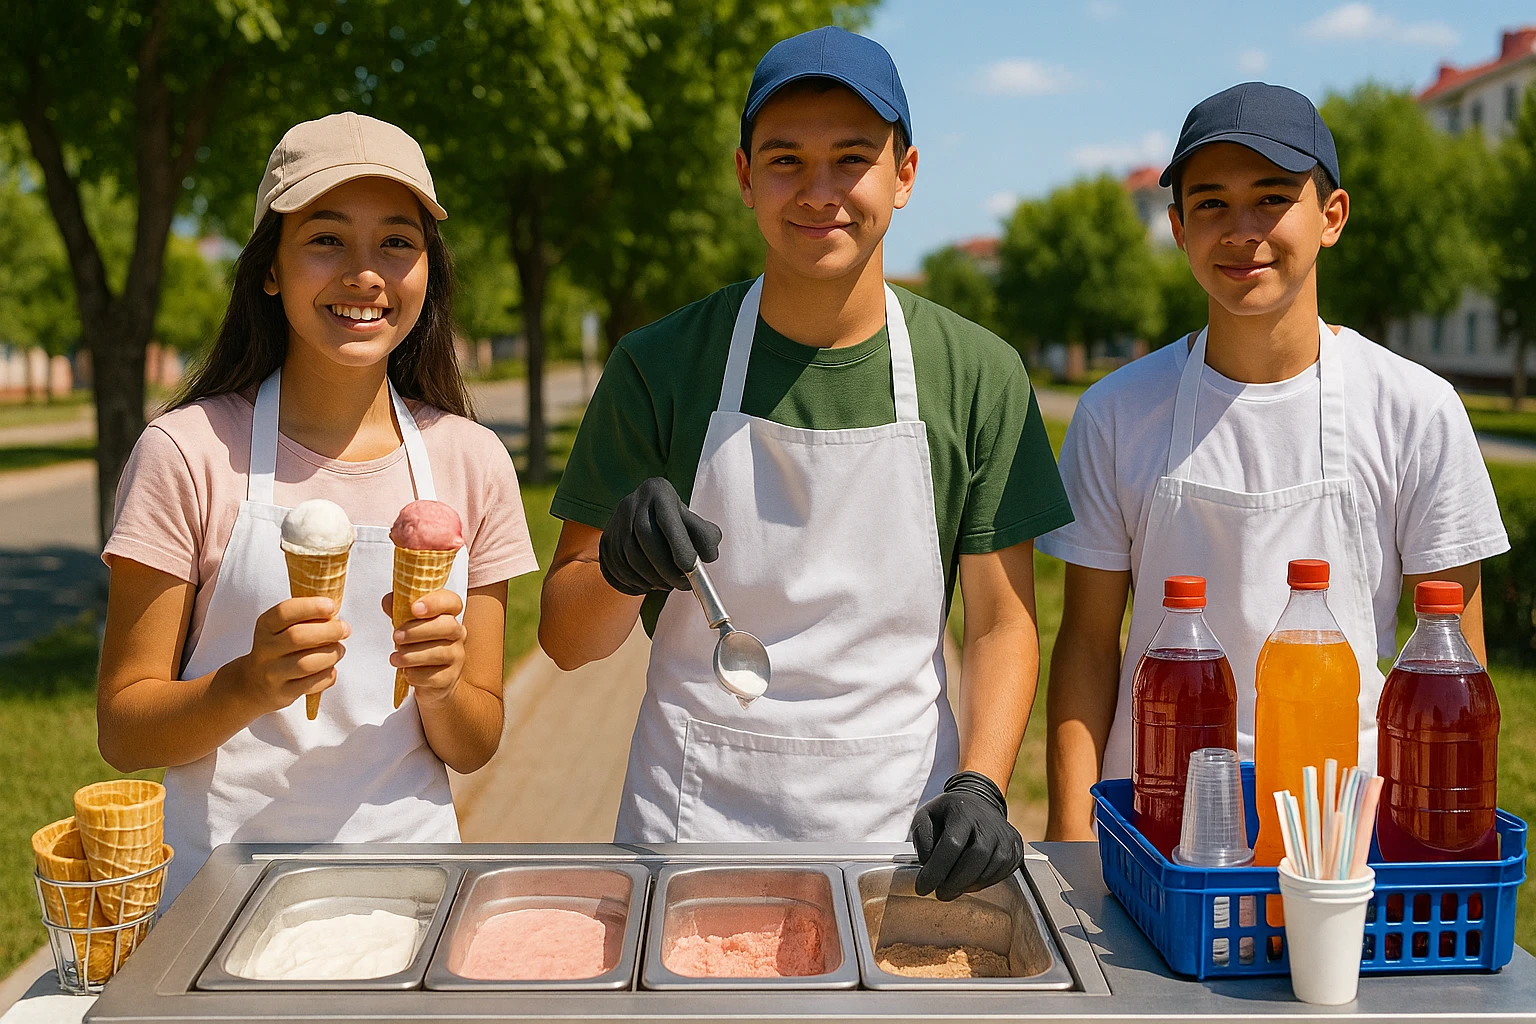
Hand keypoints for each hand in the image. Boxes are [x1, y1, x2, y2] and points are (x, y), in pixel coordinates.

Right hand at [236, 598, 348, 713]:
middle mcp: (266, 649)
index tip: (331, 606)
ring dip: (331, 655)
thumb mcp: (282, 628)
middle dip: (328, 631)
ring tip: (338, 650)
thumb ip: (305, 618)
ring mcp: (273, 673)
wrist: (253, 683)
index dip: (310, 607)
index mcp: (266, 627)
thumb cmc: (278, 649)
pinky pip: (312, 684)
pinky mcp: (283, 693)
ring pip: (307, 664)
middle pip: (297, 637)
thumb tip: (335, 614)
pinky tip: (329, 668)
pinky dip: (328, 675)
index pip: (284, 612)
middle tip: (344, 629)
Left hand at [381, 589, 466, 707]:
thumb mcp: (406, 624)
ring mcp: (457, 656)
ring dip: (411, 655)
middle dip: (417, 631)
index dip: (435, 602)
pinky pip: (433, 676)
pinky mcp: (450, 678)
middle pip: (447, 626)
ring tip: (395, 658)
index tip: (415, 608)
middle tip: (396, 637)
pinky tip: (406, 672)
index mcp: (448, 615)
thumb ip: (398, 609)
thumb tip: (388, 601)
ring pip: (438, 653)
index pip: (451, 602)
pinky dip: (414, 674)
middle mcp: (457, 634)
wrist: (431, 680)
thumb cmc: (418, 646)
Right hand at [598, 477, 721, 595]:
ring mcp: (614, 523)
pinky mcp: (604, 542)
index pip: (667, 519)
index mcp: (657, 491)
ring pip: (629, 558)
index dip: (679, 545)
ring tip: (667, 584)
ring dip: (651, 579)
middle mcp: (631, 504)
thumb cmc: (676, 522)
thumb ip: (706, 537)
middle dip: (666, 568)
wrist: (646, 516)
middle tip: (682, 584)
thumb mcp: (695, 522)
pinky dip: (633, 584)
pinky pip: (614, 569)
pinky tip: (649, 585)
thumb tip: (707, 557)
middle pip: (645, 539)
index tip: (691, 568)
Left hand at [910, 771, 1024, 900]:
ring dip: (968, 885)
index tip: (922, 887)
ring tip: (953, 887)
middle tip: (941, 894)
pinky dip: (984, 882)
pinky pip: (1002, 873)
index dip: (936, 870)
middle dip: (955, 882)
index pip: (951, 844)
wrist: (980, 802)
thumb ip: (922, 837)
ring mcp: (1005, 836)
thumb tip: (927, 862)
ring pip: (989, 869)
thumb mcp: (926, 815)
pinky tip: (970, 881)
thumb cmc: (950, 813)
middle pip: (975, 858)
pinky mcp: (1015, 848)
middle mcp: (988, 823)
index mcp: (963, 812)